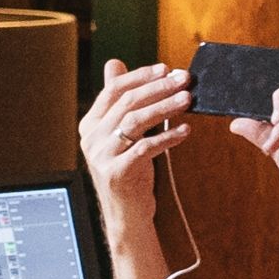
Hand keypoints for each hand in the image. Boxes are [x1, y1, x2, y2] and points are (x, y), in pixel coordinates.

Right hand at [79, 58, 191, 232]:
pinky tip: (185, 132)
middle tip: (184, 80)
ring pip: (135, 121)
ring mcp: (101, 156)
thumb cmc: (129, 171)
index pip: (114, 90)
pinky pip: (146, 148)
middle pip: (127, 103)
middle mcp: (91, 138)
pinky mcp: (117, 173)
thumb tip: (114, 63)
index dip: (141, 76)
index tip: (166, 69)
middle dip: (158, 88)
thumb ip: (118, 101)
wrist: (126, 214)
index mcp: (90, 124)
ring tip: (187, 100)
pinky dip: (167, 137)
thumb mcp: (121, 134)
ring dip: (165, 107)